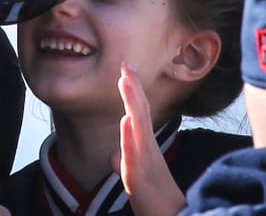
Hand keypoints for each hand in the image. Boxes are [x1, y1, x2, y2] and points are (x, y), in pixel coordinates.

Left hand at [110, 64, 184, 215]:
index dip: (133, 92)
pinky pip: (135, 154)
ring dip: (133, 103)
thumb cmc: (155, 201)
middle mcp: (148, 150)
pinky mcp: (141, 177)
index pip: (138, 114)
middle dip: (133, 88)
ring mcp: (146, 161)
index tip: (126, 70)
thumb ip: (123, 163)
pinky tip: (126, 120)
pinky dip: (130, 136)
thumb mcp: (134, 178)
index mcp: (145, 148)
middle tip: (126, 64)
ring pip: (139, 127)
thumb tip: (111, 155)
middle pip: (140, 113)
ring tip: (126, 80)